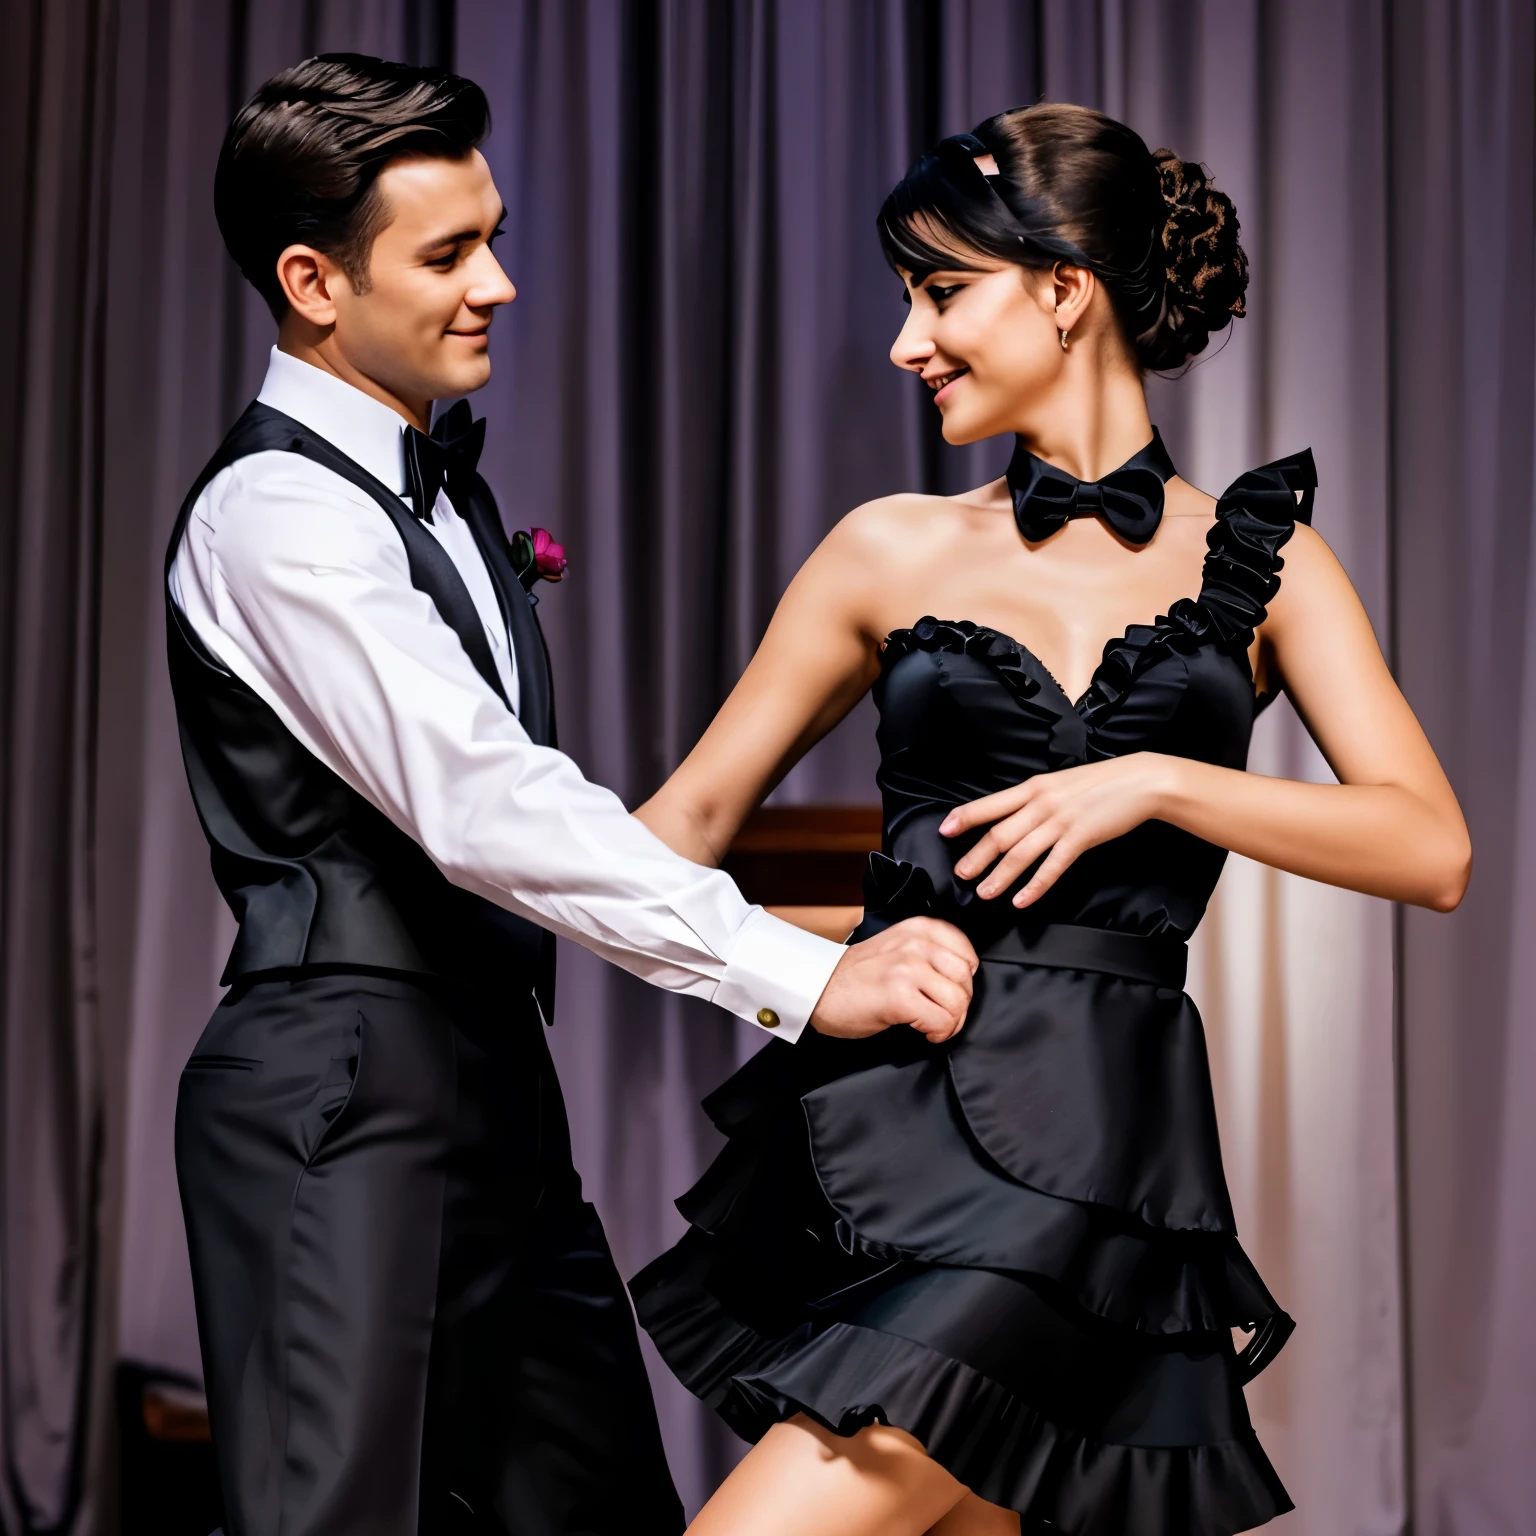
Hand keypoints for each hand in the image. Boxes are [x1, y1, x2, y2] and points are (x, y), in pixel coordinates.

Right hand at [809, 917, 977, 1042]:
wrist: (819, 989)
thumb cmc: (857, 976)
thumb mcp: (897, 948)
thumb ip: (928, 953)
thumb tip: (962, 979)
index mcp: (917, 929)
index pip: (967, 953)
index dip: (964, 980)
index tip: (949, 991)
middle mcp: (915, 944)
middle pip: (966, 980)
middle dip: (960, 1004)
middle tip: (943, 1014)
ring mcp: (907, 969)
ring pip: (958, 1001)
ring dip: (951, 1022)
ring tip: (934, 1025)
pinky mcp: (900, 997)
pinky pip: (942, 1021)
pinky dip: (939, 1033)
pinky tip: (925, 1033)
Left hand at [942, 752, 1179, 906]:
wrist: (1139, 781)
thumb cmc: (1098, 783)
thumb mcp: (1058, 784)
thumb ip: (1034, 799)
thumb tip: (1010, 816)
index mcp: (1033, 786)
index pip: (991, 803)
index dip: (966, 817)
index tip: (944, 829)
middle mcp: (1041, 803)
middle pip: (1000, 833)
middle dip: (976, 855)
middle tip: (959, 874)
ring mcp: (1060, 821)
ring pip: (1021, 853)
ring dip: (1000, 876)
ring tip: (983, 893)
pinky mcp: (1080, 838)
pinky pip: (1052, 867)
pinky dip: (1035, 886)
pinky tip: (1022, 900)